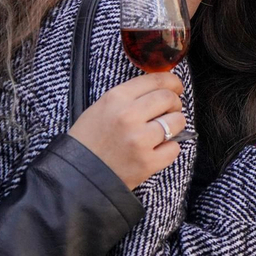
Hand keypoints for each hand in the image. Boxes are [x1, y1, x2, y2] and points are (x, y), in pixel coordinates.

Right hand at [68, 72, 185, 189]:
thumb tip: (161, 88)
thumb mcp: (101, 107)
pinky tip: (157, 149)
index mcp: (117, 98)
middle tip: (171, 110)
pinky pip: (175, 148)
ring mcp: (139, 140)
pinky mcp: (147, 162)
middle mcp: (129, 116)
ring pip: (177, 122)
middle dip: (175, 103)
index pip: (157, 80)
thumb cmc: (89, 139)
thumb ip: (130, 96)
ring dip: (175, 125)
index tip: (176, 87)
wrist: (78, 175)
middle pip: (169, 98)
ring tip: (164, 130)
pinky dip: (169, 148)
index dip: (172, 82)